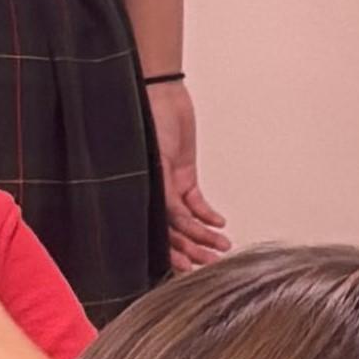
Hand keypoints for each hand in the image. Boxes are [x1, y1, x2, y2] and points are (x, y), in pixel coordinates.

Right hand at [149, 80, 231, 269]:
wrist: (158, 92)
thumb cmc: (145, 119)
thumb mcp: (153, 159)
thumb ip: (161, 189)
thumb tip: (173, 221)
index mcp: (136, 193)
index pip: (152, 232)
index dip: (169, 251)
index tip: (185, 266)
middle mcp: (151, 194)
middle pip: (172, 232)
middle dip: (192, 249)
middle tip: (211, 262)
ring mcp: (167, 186)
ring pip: (186, 221)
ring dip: (204, 235)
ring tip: (222, 247)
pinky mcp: (182, 175)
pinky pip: (194, 202)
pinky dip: (207, 214)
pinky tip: (219, 224)